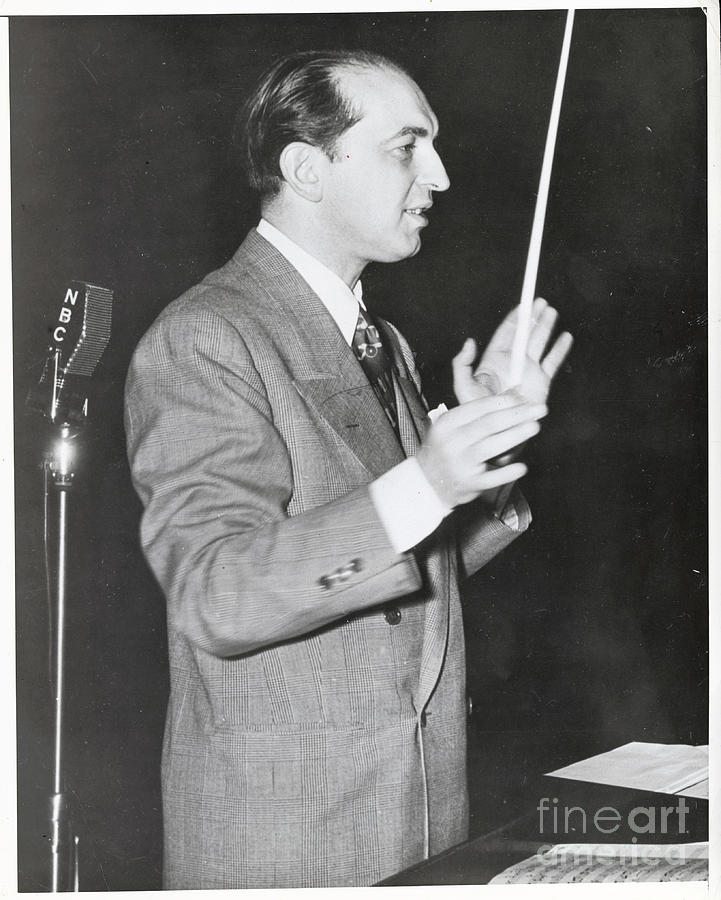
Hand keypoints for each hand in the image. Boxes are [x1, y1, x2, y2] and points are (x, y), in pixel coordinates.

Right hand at [416, 391, 547, 508]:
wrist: (425, 483)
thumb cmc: (443, 450)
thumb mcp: (449, 427)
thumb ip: (474, 414)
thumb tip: (511, 397)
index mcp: (447, 424)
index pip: (478, 408)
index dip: (503, 402)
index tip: (522, 399)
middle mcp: (452, 442)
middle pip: (489, 424)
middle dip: (517, 415)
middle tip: (538, 409)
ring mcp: (460, 464)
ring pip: (491, 447)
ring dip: (516, 435)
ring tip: (534, 427)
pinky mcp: (469, 483)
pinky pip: (491, 478)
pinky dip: (507, 472)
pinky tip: (521, 467)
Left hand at [453, 297, 572, 404]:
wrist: (498, 430)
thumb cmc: (478, 411)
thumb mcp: (464, 386)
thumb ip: (462, 364)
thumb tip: (469, 342)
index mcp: (494, 359)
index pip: (506, 333)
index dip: (515, 318)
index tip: (523, 304)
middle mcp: (513, 361)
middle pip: (525, 334)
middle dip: (533, 317)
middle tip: (540, 301)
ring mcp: (528, 370)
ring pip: (539, 343)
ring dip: (546, 327)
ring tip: (552, 311)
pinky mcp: (542, 382)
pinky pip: (552, 361)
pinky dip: (559, 349)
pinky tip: (565, 337)